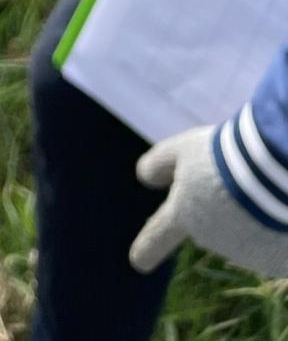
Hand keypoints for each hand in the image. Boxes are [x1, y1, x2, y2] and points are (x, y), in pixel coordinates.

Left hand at [131, 126, 287, 276]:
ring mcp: (245, 256)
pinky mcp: (276, 262)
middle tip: (237, 178)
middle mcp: (212, 241)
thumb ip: (160, 162)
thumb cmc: (223, 156)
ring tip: (262, 189)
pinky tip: (281, 206)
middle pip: (215, 221)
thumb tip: (145, 177)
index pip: (159, 233)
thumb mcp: (184, 148)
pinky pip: (275, 240)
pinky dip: (278, 225)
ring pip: (247, 230)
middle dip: (223, 203)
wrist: (274, 177)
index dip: (148, 245)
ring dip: (252, 214)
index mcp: (184, 214)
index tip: (137, 262)